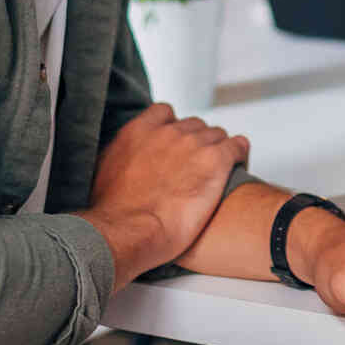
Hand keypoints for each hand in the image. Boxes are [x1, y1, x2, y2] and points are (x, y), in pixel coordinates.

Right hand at [80, 104, 249, 284]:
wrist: (128, 232)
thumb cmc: (113, 214)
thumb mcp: (104, 173)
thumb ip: (118, 155)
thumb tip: (124, 159)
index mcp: (139, 131)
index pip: (164, 112)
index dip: (173, 129)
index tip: (175, 146)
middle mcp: (167, 132)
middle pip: (194, 125)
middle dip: (197, 144)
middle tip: (196, 169)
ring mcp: (193, 144)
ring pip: (217, 135)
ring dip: (218, 151)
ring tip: (217, 174)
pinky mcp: (215, 160)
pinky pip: (238, 146)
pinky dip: (240, 154)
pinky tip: (238, 166)